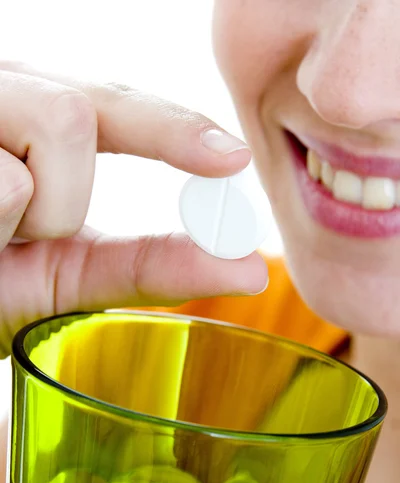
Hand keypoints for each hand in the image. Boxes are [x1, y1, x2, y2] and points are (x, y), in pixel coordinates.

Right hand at [0, 61, 267, 357]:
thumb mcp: (68, 275)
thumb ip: (151, 266)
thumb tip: (249, 268)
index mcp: (30, 122)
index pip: (113, 106)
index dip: (175, 129)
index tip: (232, 160)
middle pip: (82, 107)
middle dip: (69, 193)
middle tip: (24, 235)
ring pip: (56, 120)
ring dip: (37, 208)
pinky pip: (8, 175)